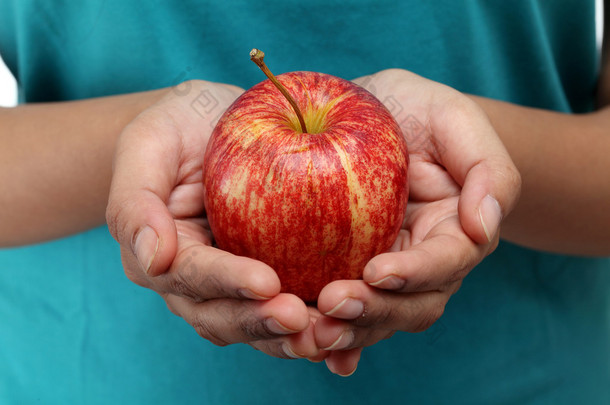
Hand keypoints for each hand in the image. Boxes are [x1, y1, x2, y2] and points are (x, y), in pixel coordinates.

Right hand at [106, 80, 318, 359]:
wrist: (209, 124)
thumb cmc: (176, 129)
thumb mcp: (146, 146)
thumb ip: (136, 203)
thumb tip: (154, 260)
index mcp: (163, 256)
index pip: (192, 276)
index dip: (228, 282)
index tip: (266, 283)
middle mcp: (197, 282)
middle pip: (224, 316)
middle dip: (262, 323)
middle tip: (303, 320)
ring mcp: (235, 284)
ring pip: (257, 325)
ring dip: (291, 337)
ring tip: (329, 334)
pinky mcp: (272, 276)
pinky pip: (291, 304)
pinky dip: (314, 321)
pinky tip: (346, 326)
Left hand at [312, 69, 520, 375]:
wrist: (374, 117)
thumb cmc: (417, 111)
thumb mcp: (455, 119)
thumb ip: (487, 168)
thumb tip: (485, 224)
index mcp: (455, 230)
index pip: (446, 261)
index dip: (416, 272)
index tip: (378, 270)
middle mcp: (423, 262)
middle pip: (411, 304)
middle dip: (376, 312)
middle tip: (332, 305)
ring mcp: (385, 272)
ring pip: (376, 317)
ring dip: (347, 331)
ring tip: (311, 333)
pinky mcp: (348, 273)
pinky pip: (344, 311)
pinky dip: (331, 335)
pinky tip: (307, 348)